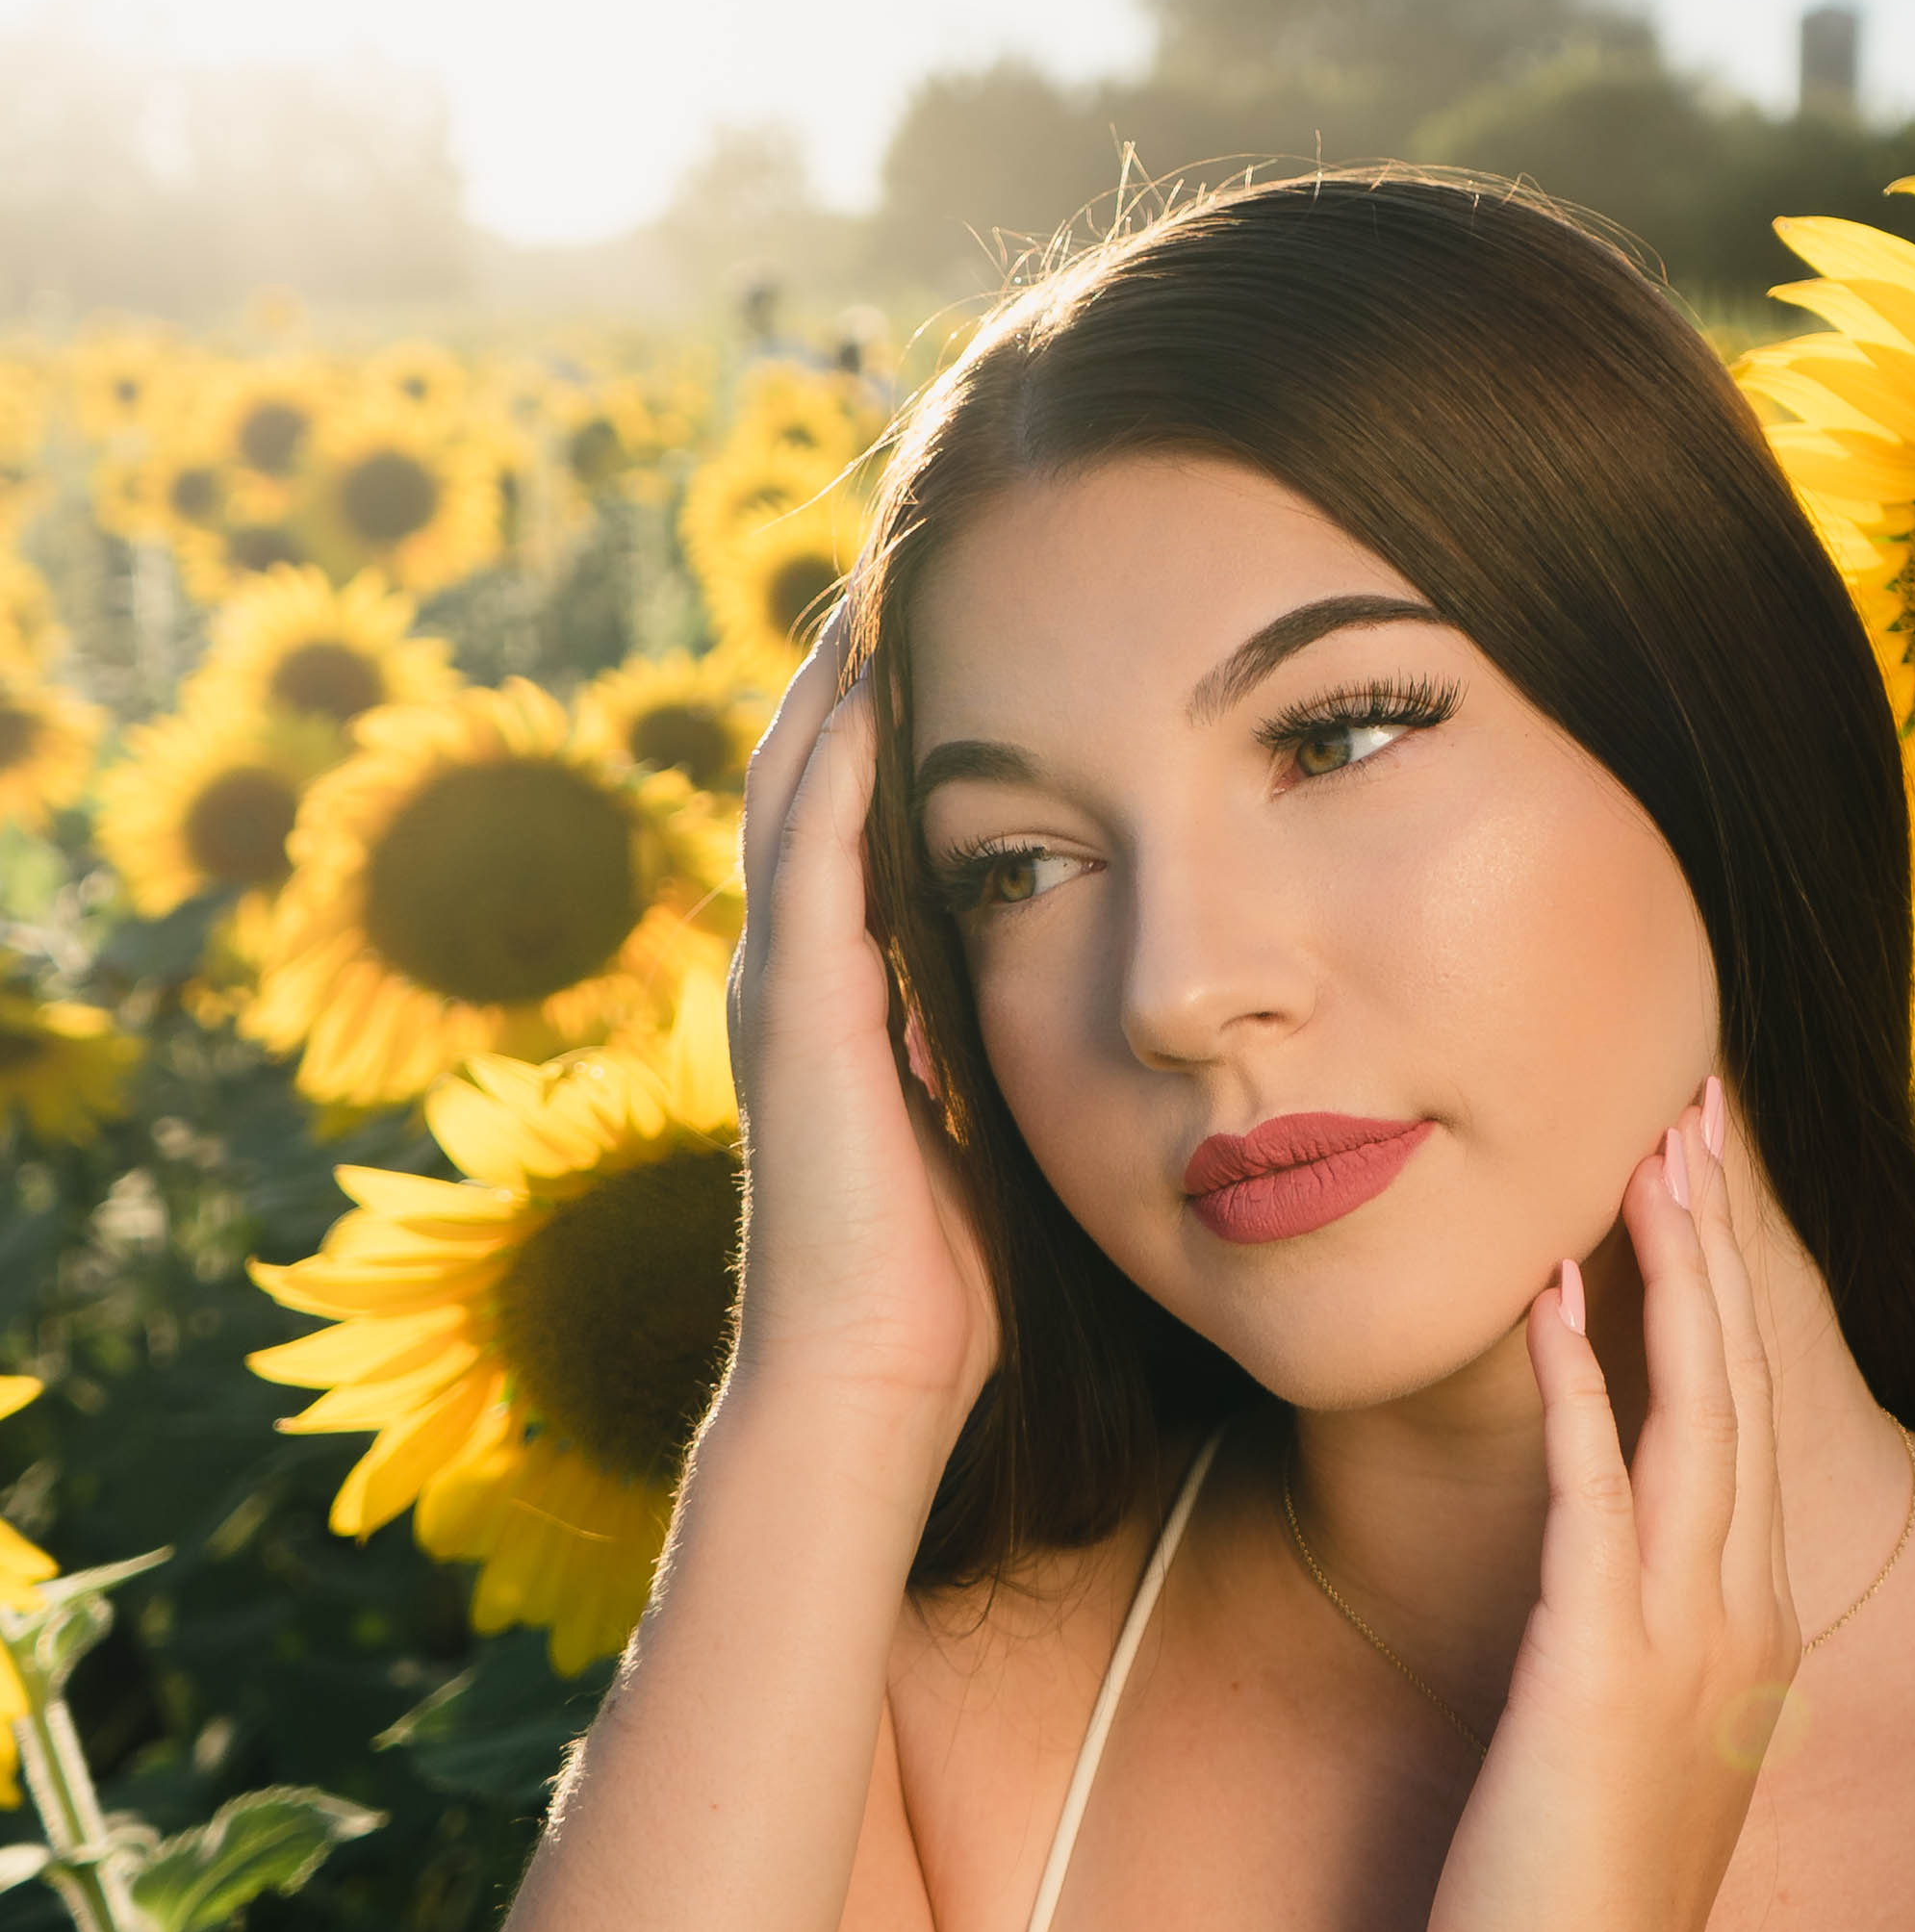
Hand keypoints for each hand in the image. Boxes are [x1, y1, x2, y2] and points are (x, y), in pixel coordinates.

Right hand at [723, 626, 999, 1431]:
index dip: (890, 718)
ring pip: (791, 788)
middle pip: (807, 772)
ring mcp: (783, 986)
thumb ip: (1024, 1044)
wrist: (873, 1382)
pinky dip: (830, 759)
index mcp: (846, 992)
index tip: (958, 618)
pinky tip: (865, 677)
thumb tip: (1114, 989)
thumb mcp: (1004, 1120)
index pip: (857, 815)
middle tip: (903, 550)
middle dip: (851, 666)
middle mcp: (796, 971)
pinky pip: (807, 854)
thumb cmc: (955, 1283)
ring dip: (832, 680)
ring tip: (880, 572)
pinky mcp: (796, 1013)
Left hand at [1420, 1090, 1795, 1931]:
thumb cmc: (1584, 1901)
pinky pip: (1591, 1490)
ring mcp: (1680, 1632)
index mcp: (1748, 1615)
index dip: (1729, 1276)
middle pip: (1741, 1373)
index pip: (1749, 1404)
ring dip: (1667, 1267)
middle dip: (1717, 1229)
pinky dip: (1575, 1384)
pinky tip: (1546, 1292)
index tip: (1705, 1164)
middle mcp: (1737, 1604)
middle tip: (1694, 1092)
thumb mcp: (1633, 1742)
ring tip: (1648, 1141)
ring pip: (1691, 1406)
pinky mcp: (1598, 1666)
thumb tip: (1612, 1581)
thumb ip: (1640, 1642)